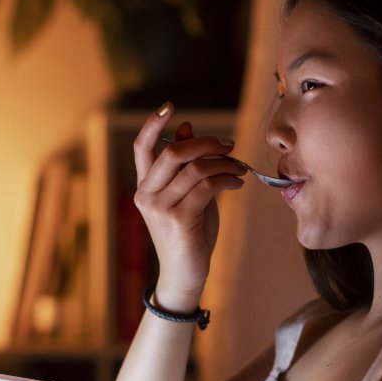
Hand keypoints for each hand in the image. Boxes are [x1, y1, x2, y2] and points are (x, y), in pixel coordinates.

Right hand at [133, 102, 245, 309]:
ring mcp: (160, 207)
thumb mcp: (187, 195)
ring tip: (239, 168)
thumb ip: (185, 165)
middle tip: (229, 145)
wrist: (185, 274)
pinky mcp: (179, 219)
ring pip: (195, 167)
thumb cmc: (189, 234)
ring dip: (224, 163)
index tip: (169, 105)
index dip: (153, 123)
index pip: (142, 147)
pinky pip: (207, 186)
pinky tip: (237, 182)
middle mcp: (147, 194)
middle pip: (173, 151)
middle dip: (206, 142)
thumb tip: (187, 128)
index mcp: (145, 186)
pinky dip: (227, 179)